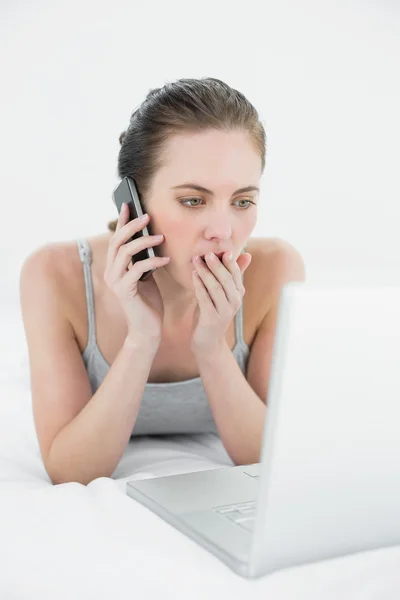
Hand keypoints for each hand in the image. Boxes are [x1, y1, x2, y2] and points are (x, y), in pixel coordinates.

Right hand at [103, 204, 169, 345]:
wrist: (147, 330)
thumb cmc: (149, 303)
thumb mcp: (147, 276)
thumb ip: (144, 260)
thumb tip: (152, 239)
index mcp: (115, 267)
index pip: (117, 239)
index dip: (122, 221)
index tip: (129, 204)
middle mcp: (111, 272)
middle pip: (118, 241)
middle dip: (132, 226)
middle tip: (147, 216)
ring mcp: (116, 282)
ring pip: (125, 252)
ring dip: (144, 242)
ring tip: (161, 237)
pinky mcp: (124, 291)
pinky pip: (137, 270)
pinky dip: (152, 262)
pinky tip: (166, 260)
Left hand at [189, 251, 251, 356]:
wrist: (207, 342)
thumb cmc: (213, 313)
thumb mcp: (223, 293)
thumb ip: (231, 275)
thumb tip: (247, 254)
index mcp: (238, 294)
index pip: (236, 274)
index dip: (229, 261)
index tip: (221, 250)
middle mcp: (235, 302)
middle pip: (226, 279)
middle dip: (216, 265)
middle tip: (207, 253)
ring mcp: (224, 311)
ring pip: (215, 287)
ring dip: (205, 272)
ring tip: (196, 260)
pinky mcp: (212, 318)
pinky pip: (205, 298)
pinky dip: (199, 285)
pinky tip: (193, 275)